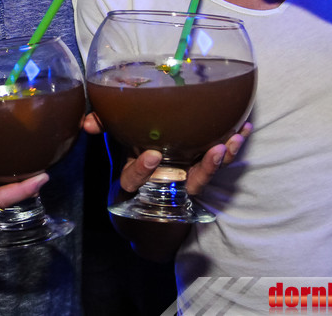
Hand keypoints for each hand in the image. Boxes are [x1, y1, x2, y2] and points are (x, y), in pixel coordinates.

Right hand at [116, 122, 251, 197]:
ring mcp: (186, 182)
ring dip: (223, 160)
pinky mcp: (203, 174)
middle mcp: (165, 184)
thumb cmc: (134, 167)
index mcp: (138, 180)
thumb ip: (104, 130)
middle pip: (186, 183)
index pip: (135, 180)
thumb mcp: (117, 149)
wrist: (148, 209)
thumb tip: (86, 122)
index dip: (142, 170)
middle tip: (215, 152)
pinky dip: (233, 147)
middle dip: (203, 169)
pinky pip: (220, 164)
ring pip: (207, 176)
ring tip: (234, 141)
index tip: (152, 156)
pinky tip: (245, 128)